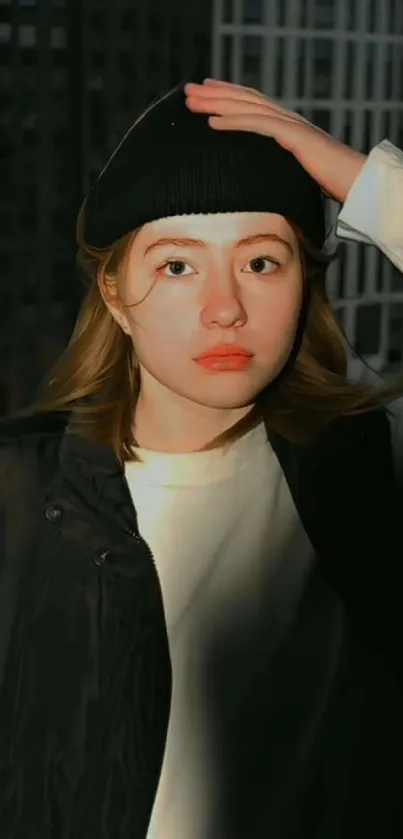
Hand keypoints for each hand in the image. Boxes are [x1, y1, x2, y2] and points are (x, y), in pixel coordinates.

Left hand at [185, 79, 365, 203]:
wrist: (357, 182)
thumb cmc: (330, 182)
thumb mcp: (295, 171)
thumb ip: (278, 167)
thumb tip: (258, 180)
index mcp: (288, 126)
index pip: (252, 105)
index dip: (228, 95)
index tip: (204, 93)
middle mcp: (288, 120)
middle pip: (245, 100)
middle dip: (215, 94)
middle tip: (187, 91)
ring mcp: (291, 126)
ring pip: (247, 109)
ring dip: (217, 105)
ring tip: (192, 103)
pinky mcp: (295, 138)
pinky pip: (258, 126)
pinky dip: (233, 123)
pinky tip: (212, 123)